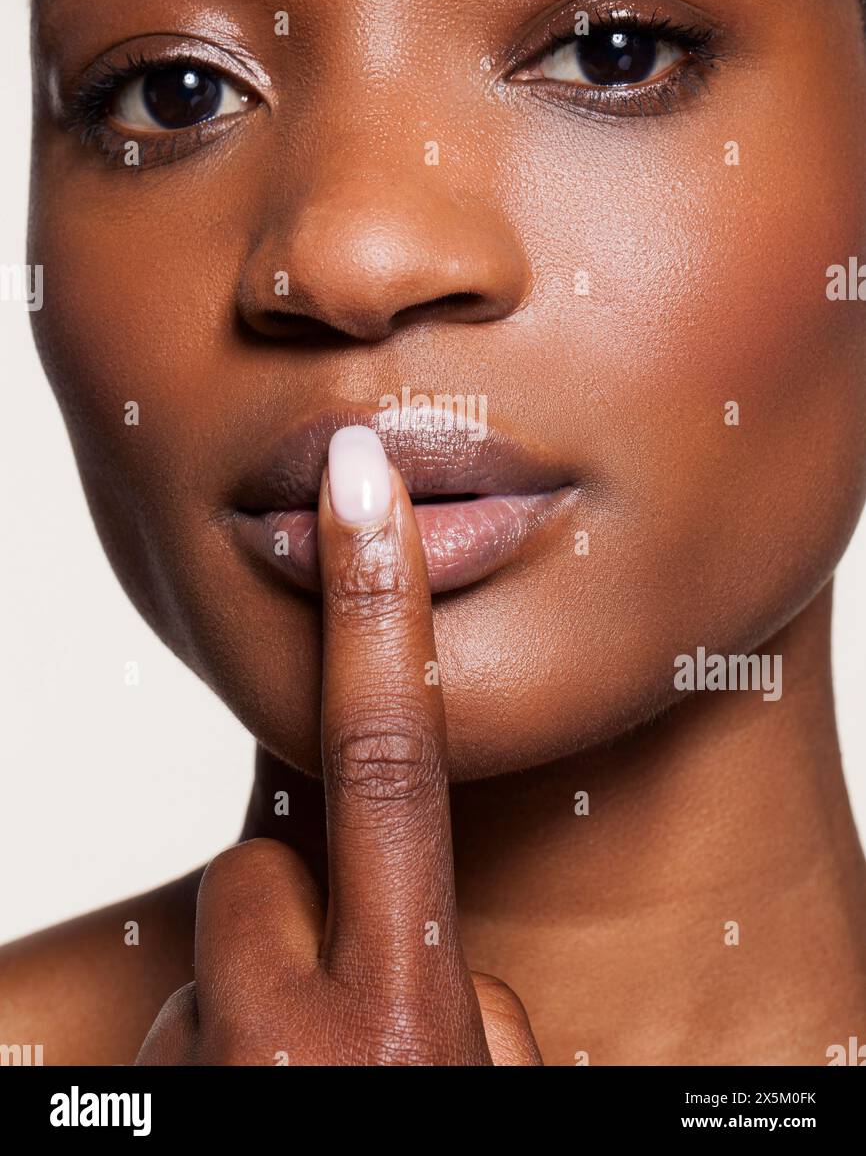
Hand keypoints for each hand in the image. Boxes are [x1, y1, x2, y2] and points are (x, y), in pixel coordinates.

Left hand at [136, 427, 541, 1065]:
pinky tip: (264, 1099)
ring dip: (257, 1010)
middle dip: (287, 904)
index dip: (379, 608)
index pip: (389, 767)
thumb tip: (444, 961)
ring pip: (214, 962)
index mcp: (409, 1024)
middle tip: (335, 1009)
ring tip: (307, 1086)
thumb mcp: (485, 1091)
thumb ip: (468, 1000)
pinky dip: (217, 1057)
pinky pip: (177, 1030)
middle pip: (255, 871)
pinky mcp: (151, 1093)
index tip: (358, 476)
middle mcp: (299, 1044)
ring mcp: (209, 1072)